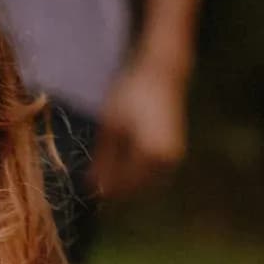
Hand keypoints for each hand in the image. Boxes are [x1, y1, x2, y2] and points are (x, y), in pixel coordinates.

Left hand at [90, 56, 188, 199]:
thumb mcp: (111, 126)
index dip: (105, 188)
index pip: (124, 184)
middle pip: (136, 187)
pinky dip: (138, 175)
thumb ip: (103, 158)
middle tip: (95, 182)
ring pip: (146, 184)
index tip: (88, 187)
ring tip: (107, 174)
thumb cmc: (133, 95)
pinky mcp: (175, 154)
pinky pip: (154, 175)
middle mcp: (166, 161)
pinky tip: (123, 166)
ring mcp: (173, 159)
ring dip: (127, 183)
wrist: (163, 76)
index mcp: (149, 154)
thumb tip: (91, 184)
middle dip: (116, 188)